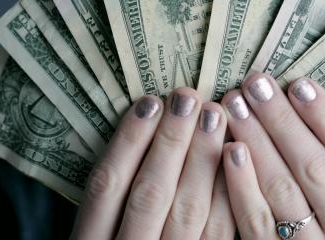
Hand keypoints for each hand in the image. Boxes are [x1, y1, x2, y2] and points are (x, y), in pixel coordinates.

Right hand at [70, 87, 234, 238]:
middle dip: (170, 141)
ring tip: (212, 115)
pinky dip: (225, 189)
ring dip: (202, 157)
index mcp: (92, 239)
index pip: (107, 185)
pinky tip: (232, 153)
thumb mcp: (102, 225)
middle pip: (150, 193)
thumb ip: (119, 186)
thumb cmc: (124, 236)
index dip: (129, 140)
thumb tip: (148, 117)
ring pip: (187, 210)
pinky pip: (218, 230)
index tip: (150, 102)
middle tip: (187, 98)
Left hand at [220, 73, 324, 239]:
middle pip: (316, 167)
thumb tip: (297, 99)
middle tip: (257, 84)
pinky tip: (230, 150)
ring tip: (237, 106)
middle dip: (283, 120)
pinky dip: (241, 183)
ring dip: (257, 140)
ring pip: (283, 189)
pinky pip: (255, 221)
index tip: (298, 83)